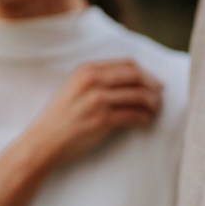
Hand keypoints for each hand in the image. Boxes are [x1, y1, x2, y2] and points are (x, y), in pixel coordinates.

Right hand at [23, 59, 162, 164]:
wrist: (44, 141)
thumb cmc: (62, 116)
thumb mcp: (75, 88)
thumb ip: (99, 79)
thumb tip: (133, 80)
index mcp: (87, 70)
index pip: (127, 64)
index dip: (146, 73)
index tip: (154, 82)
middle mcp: (93, 81)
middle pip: (136, 77)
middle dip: (153, 86)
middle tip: (160, 95)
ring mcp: (98, 101)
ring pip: (139, 96)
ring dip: (153, 103)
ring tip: (156, 109)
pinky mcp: (102, 120)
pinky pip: (134, 115)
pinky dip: (145, 117)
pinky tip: (146, 120)